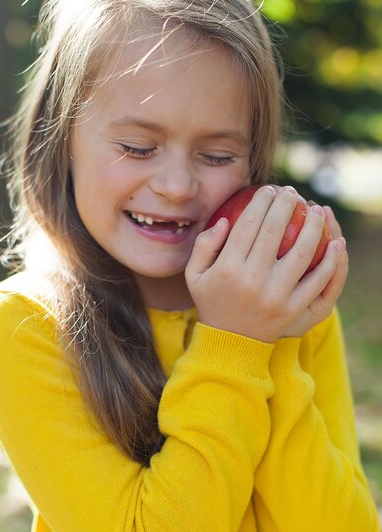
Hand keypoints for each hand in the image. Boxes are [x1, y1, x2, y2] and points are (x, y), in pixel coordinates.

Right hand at [185, 186, 344, 342]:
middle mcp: (252, 279)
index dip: (261, 201)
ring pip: (302, 252)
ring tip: (316, 210)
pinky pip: (318, 280)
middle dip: (286, 203)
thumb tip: (225, 221)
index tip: (269, 189)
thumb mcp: (195, 274)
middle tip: (292, 192)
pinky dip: (331, 261)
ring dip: (313, 225)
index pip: (248, 224)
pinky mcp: (294, 308)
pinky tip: (336, 242)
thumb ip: (204, 245)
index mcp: (228, 268)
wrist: (232, 343)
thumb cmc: (213, 301)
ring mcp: (276, 295)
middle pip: (275, 231)